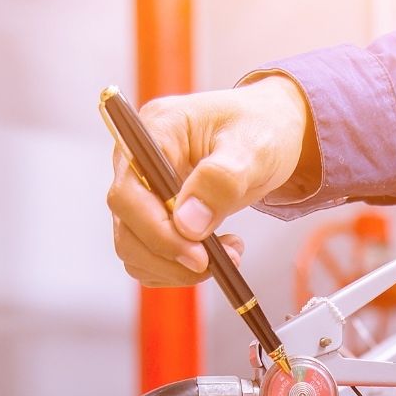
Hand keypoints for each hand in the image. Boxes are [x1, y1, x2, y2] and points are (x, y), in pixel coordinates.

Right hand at [105, 76, 312, 287]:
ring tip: (228, 252)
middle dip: (171, 255)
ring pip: (134, 248)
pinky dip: (179, 267)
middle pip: (126, 226)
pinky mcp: (151, 214)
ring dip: (176, 266)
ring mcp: (140, 190)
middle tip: (219, 262)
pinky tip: (215, 253)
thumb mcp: (254, 148)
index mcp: (154, 131)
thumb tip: (187, 223)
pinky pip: (149, 256)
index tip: (199, 256)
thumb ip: (222, 180)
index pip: (130, 193)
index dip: (158, 231)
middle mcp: (136, 160)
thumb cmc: (263, 129)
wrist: (269, 135)